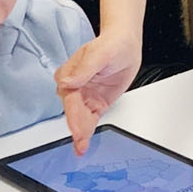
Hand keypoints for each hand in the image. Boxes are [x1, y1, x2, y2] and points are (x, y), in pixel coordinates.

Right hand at [55, 26, 142, 152]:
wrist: (125, 44)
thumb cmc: (111, 44)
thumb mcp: (99, 54)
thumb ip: (84, 70)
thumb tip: (68, 82)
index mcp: (70, 75)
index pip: (70, 99)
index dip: (73, 116)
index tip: (77, 130)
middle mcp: (75, 87)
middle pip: (74, 111)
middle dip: (76, 127)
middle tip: (80, 142)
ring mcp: (85, 96)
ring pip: (81, 117)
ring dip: (80, 132)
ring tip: (80, 148)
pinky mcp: (95, 102)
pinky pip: (89, 118)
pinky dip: (87, 130)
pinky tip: (83, 142)